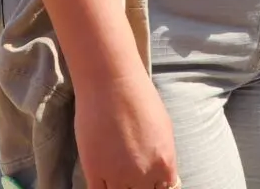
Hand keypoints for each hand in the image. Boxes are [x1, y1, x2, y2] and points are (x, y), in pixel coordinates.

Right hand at [74, 71, 178, 188]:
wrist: (110, 82)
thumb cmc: (138, 97)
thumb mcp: (163, 129)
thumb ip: (162, 158)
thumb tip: (161, 176)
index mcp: (165, 164)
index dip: (155, 186)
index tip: (148, 182)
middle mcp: (144, 175)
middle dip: (138, 187)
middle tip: (130, 176)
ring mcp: (118, 176)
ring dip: (119, 187)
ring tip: (115, 172)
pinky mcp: (94, 172)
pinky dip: (102, 188)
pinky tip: (103, 179)